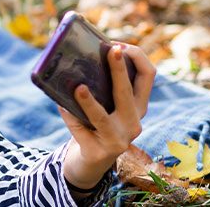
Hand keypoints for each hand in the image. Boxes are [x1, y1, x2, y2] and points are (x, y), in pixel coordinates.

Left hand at [59, 43, 154, 189]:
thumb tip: (76, 59)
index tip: (118, 46)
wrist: (91, 162)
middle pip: (128, 91)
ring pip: (102, 117)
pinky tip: (61, 105)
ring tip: (79, 88)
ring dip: (89, 101)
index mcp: (138, 106)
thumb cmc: (95, 125)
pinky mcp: (100, 152)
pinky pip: (79, 128)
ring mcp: (118, 139)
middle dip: (119, 68)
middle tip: (110, 49)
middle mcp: (134, 122)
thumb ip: (100, 87)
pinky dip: (68, 115)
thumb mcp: (105, 106)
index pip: (148, 76)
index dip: (137, 57)